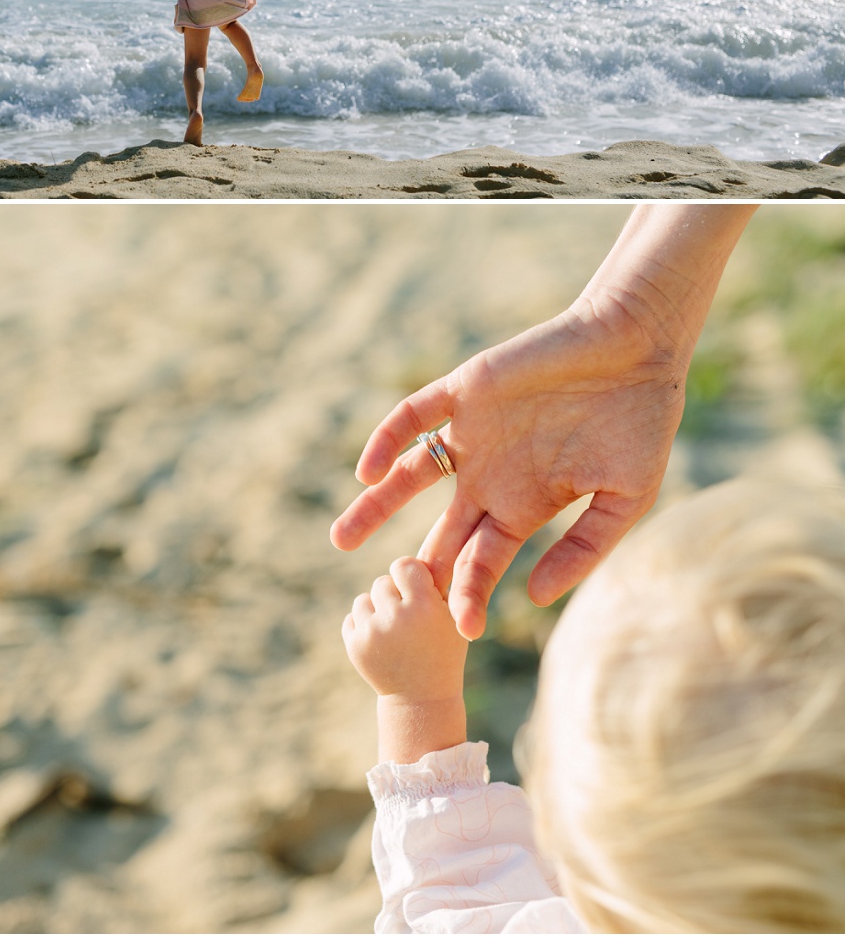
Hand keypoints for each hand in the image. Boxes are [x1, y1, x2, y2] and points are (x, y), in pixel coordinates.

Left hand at [331, 304, 683, 639]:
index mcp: (526, 505)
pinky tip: (369, 470)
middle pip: (438, 530)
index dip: (468, 594)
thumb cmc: (640, 423)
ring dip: (376, 504)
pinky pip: (415, 416)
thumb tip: (534, 598)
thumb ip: (583, 547)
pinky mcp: (466, 390)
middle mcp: (492, 474)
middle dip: (412, 567)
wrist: (634, 350)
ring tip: (339, 538)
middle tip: (380, 602)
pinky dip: (388, 439)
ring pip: (410, 474)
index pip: (483, 561)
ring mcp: (474, 432)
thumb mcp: (625, 499)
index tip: (459, 630)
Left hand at [344, 557, 467, 699]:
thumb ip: (442, 580)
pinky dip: (363, 627)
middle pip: (383, 582)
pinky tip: (381, 643)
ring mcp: (373, 634)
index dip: (409, 576)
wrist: (421, 699)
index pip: (404, 565)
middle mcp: (396, 618)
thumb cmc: (443, 650)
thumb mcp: (454, 616)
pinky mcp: (355, 647)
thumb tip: (435, 539)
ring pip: (364, 599)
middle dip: (393, 596)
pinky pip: (351, 618)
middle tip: (406, 618)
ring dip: (376, 611)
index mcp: (424, 606)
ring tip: (394, 633)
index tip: (416, 588)